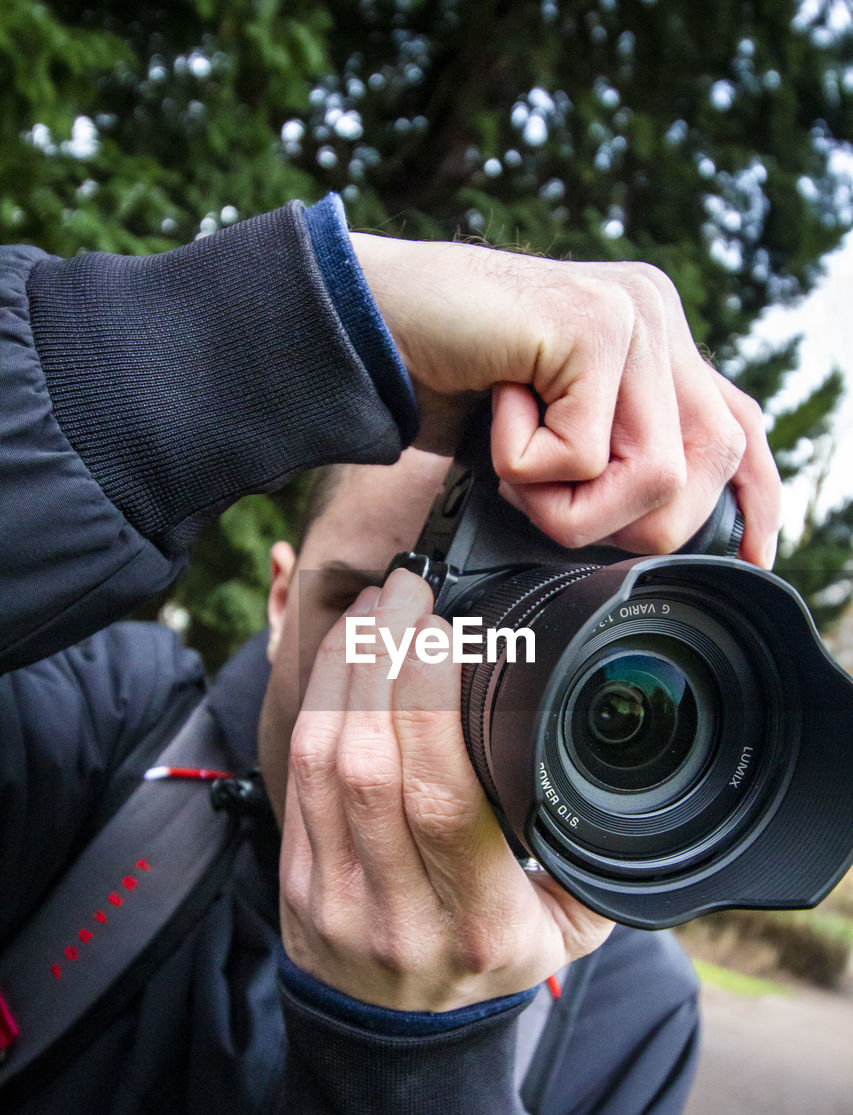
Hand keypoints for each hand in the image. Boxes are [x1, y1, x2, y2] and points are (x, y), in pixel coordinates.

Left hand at [279, 568, 612, 1010]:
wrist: (402, 1045)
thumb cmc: (495, 965)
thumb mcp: (569, 928)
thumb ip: (593, 851)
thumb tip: (617, 755)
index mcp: (480, 922)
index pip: (441, 798)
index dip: (431, 703)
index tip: (444, 629)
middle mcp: (399, 913)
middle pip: (371, 763)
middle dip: (384, 660)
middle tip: (405, 592)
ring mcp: (334, 898)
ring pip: (322, 760)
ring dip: (345, 671)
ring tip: (376, 609)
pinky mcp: (293, 880)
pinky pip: (295, 774)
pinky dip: (316, 702)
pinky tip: (343, 656)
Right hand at [352, 236, 780, 568]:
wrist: (367, 324)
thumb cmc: (448, 385)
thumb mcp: (549, 433)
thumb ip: (612, 452)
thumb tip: (663, 522)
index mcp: (657, 338)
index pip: (740, 424)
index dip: (755, 499)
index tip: (752, 557)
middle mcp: (657, 315)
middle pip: (706, 468)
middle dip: (625, 521)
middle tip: (544, 494)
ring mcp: (631, 313)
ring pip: (652, 475)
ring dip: (567, 504)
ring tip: (514, 461)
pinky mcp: (592, 324)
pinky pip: (584, 455)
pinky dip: (526, 468)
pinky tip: (496, 412)